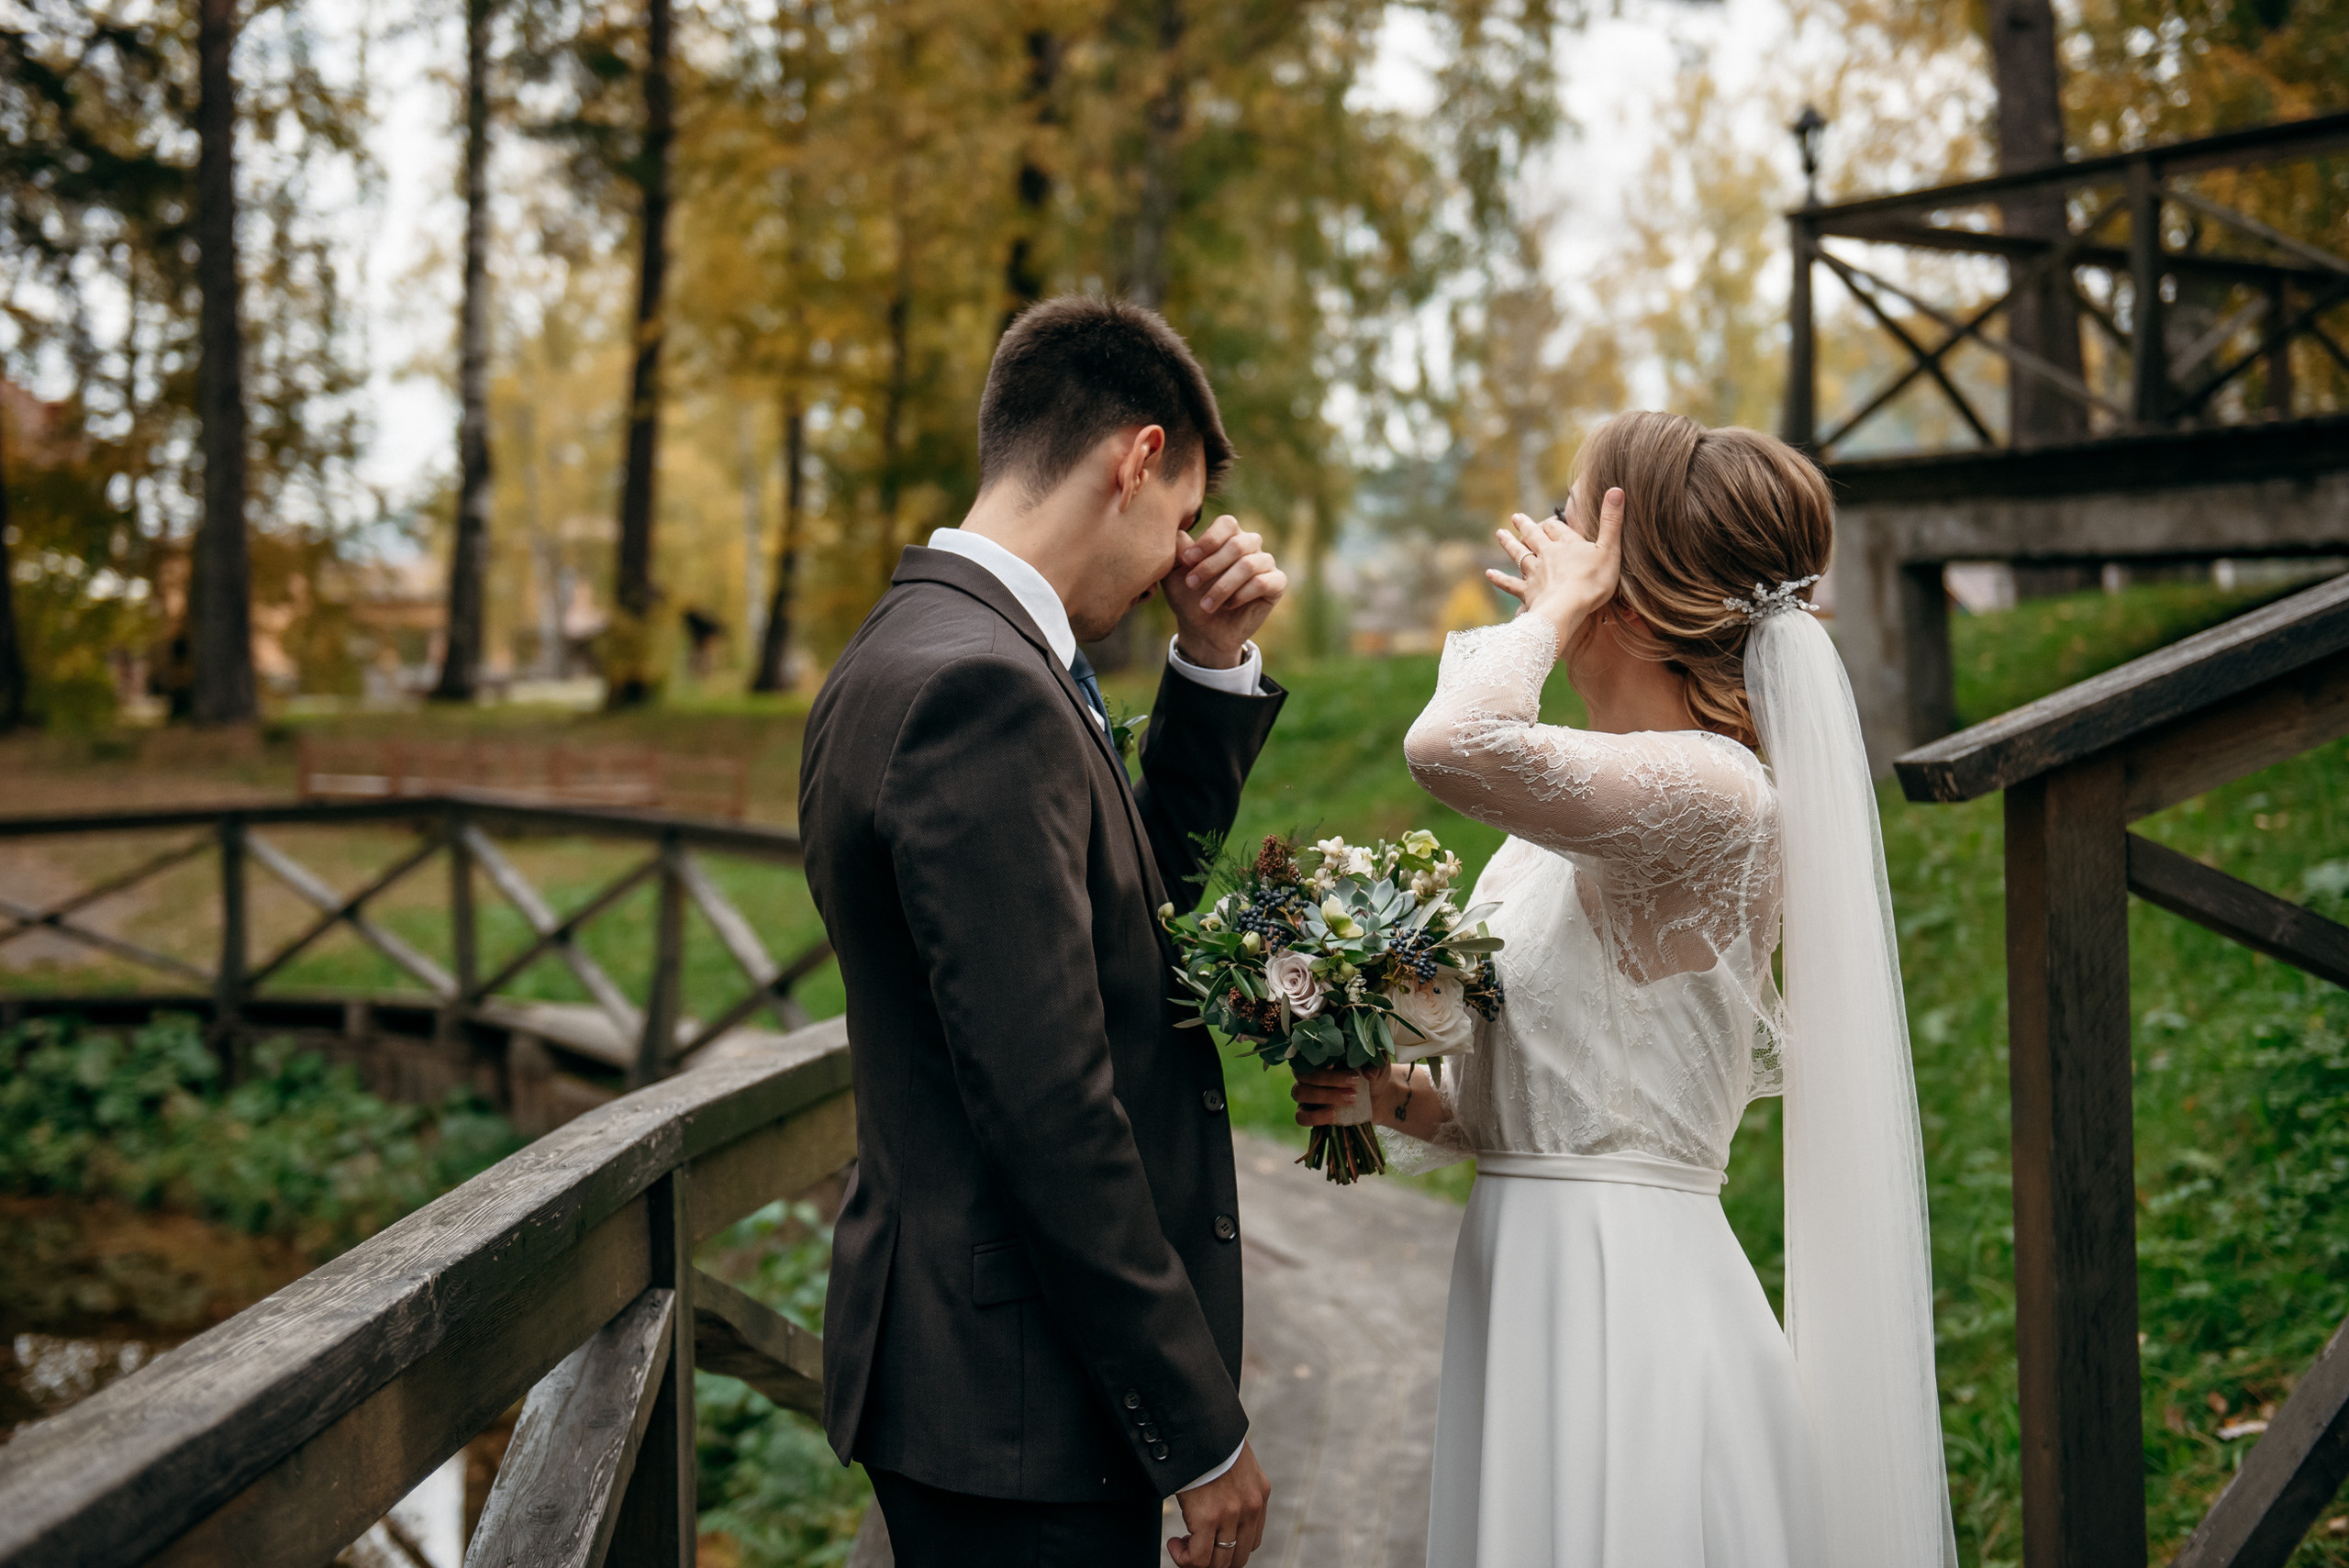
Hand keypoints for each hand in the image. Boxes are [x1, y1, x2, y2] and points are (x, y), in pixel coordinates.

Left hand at [1166, 516, 1284, 669]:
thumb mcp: (1175, 575)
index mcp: (1228, 536)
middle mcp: (1250, 545)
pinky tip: (1228, 605)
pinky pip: (1262, 582)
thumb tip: (1179, 534)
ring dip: (1223, 586)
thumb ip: (1177, 551)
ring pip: (1249, 565)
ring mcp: (1265, 563)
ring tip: (1206, 604)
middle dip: (1211, 566)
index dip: (1208, 540)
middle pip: (1238, 544)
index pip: (1227, 524)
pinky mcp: (1277, 583)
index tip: (1187, 559)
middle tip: (1191, 584)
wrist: (1203, 631)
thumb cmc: (1189, 598)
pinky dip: (1241, 595)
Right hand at [1169, 1440, 1269, 1566]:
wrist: (1197, 1423)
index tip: (1209, 1541)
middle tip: (1193, 1548)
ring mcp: (1232, 1514)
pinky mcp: (1209, 1517)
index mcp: (1259, 1495)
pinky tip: (1174, 1543)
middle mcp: (1251, 1508)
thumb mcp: (1235, 1465)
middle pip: (1237, 1558)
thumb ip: (1236, 1488)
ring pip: (1218, 1562)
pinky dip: (1184, 1558)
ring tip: (1181, 1544)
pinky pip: (1199, 1558)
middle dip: (1214, 1560)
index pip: (1251, 1542)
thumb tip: (1220, 1505)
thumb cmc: (1208, 1441)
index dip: (1228, 1549)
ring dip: (1198, 1560)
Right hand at [1291, 1065, 1401, 1126]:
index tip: (1339, 1063)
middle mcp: (1308, 1072)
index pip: (1307, 1053)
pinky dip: (1315, 1117)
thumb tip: (1369, 1073)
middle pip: (1304, 1074)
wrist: (1380, 1096)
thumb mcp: (1378, 1062)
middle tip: (1355, 1082)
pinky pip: (1301, 1116)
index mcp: (1320, 1054)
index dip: (1319, 1059)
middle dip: (1330, 1080)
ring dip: (1325, 1096)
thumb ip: (1374, 1062)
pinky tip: (1333, 1116)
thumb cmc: (1374, 1072)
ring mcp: (1307, 1093)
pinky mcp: (1310, 1113)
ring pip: (1299, 1092)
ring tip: (1352, 1099)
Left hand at [1488, 486, 1622, 646]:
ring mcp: (1535, 574)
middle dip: (1526, 526)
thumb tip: (1616, 489)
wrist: (1567, 608)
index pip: (1557, 529)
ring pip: (1519, 555)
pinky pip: (1511, 584)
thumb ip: (1612, 521)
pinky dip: (1500, 579)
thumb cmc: (1592, 581)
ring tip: (1499, 534)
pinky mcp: (1528, 593)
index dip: (1553, 524)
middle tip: (1515, 517)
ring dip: (1510, 544)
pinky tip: (1489, 573)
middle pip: (1534, 537)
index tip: (1549, 521)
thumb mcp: (1609, 549)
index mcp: (1567, 545)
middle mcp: (1547, 555)